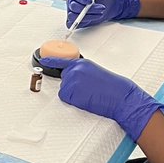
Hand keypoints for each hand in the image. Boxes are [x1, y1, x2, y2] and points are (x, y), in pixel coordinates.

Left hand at [42, 56, 163, 141]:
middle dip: (73, 87)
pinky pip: (66, 99)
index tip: (42, 60)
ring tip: (90, 95)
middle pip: (63, 80)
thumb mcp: (95, 72)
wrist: (120, 96)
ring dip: (75, 95)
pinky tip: (87, 99)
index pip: (61, 61)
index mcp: (81, 63)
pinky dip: (74, 102)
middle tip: (89, 91)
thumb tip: (74, 78)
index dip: (50, 61)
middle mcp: (74, 70)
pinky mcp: (70, 92)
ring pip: (65, 91)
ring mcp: (71, 81)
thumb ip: (82, 72)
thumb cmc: (113, 87)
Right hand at [66, 0, 140, 28]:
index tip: (90, 1)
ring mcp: (73, 12)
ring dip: (88, 17)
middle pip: (74, 7)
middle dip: (88, 9)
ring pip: (74, 17)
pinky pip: (73, 24)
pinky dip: (82, 23)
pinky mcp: (76, 21)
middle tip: (101, 8)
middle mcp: (72, 2)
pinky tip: (92, 19)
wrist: (108, 4)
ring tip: (99, 14)